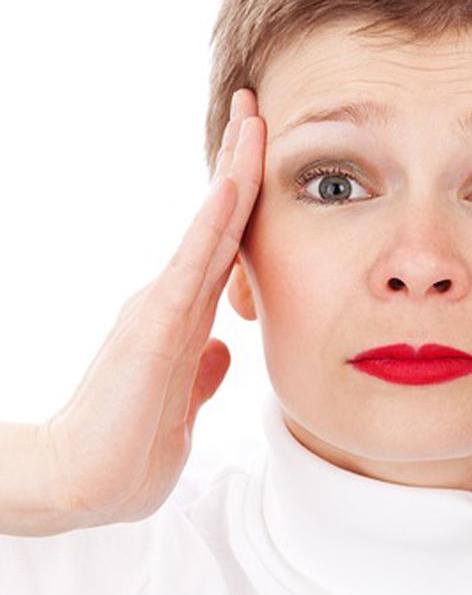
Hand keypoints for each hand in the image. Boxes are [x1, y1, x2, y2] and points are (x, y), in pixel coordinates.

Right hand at [41, 88, 264, 527]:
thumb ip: (203, 371)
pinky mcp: (156, 322)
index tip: (263, 153)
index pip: (226, 242)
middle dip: (241, 159)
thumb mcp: (182, 402)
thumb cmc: (131, 448)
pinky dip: (216, 219)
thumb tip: (225, 348)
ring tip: (253, 117)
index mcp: (187, 313)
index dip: (247, 196)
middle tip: (256, 107)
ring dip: (237, 170)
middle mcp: (176, 296)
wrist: (85, 487)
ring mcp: (165, 302)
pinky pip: (196, 260)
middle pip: (221, 217)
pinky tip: (236, 182)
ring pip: (213, 224)